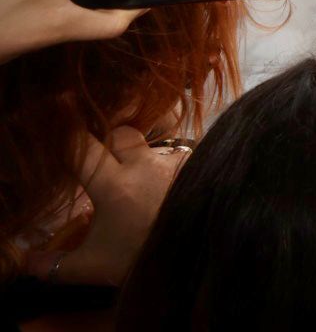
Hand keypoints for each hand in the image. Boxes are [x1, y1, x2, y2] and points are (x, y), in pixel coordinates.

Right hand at [25, 128, 186, 285]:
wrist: (198, 255)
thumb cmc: (144, 259)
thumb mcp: (94, 266)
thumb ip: (56, 264)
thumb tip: (28, 263)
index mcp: (114, 183)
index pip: (81, 147)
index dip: (68, 139)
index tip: (63, 136)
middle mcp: (145, 164)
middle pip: (120, 134)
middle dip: (108, 144)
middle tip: (105, 165)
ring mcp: (176, 162)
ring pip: (153, 144)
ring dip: (143, 158)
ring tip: (142, 182)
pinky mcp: (200, 165)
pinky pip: (180, 156)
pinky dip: (170, 168)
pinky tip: (169, 188)